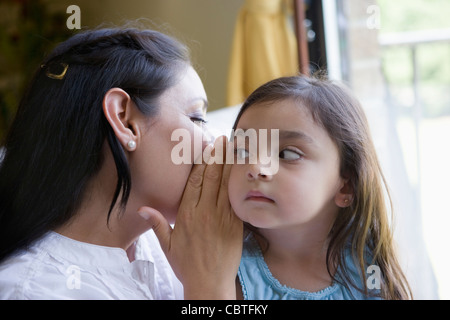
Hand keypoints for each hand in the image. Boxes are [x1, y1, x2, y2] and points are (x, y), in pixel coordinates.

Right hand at [138, 136, 242, 298]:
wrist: (209, 283)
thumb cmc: (187, 265)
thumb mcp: (167, 246)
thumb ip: (157, 224)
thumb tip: (143, 209)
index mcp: (187, 215)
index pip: (195, 182)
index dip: (202, 163)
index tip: (206, 148)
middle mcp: (204, 212)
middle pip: (211, 178)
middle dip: (217, 156)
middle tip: (222, 139)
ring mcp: (221, 218)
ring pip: (225, 185)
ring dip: (229, 164)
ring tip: (233, 147)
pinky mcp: (235, 225)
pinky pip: (236, 199)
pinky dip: (238, 183)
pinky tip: (241, 171)